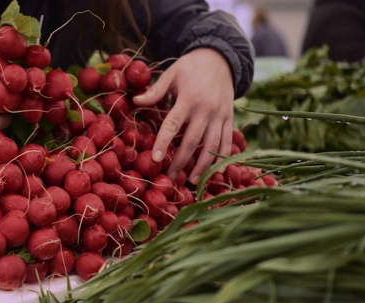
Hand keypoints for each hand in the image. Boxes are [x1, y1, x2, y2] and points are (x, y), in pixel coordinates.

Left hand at [133, 48, 234, 184]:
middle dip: (181, 161)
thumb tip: (135, 102)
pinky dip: (222, 158)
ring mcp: (220, 115)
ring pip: (212, 145)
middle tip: (170, 177)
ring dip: (202, 165)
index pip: (173, 124)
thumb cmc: (191, 66)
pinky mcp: (229, 118)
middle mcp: (206, 109)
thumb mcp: (172, 73)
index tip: (156, 159)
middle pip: (192, 140)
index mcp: (188, 98)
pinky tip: (216, 173)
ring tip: (192, 181)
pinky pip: (227, 141)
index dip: (164, 142)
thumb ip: (156, 90)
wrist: (220, 57)